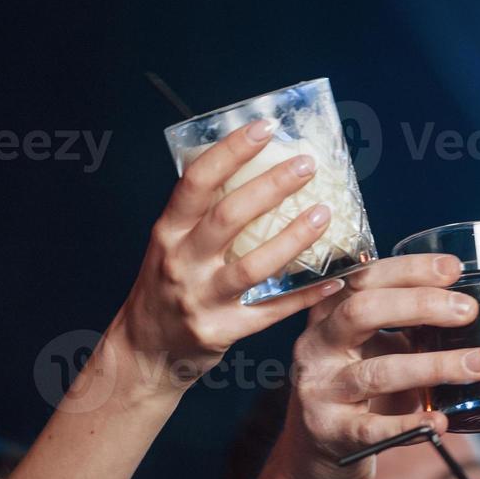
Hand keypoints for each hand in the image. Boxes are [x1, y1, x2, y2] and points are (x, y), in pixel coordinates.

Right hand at [111, 119, 344, 397]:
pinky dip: (306, 295)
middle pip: (230, 216)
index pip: (197, 181)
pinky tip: (335, 278)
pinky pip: (272, 310)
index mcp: (167, 232)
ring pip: (255, 265)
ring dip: (295, 238)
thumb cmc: (165, 287)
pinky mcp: (222, 331)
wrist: (145, 351)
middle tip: (308, 166)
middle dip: (273, 186)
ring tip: (325, 214)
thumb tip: (254, 168)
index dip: (231, 150)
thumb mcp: (169, 244)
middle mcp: (181, 262)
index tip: (265, 127)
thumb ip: (202, 215)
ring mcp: (201, 299)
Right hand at [272, 254, 479, 478]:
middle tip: (467, 310)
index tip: (453, 269)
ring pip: (376, 372)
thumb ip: (404, 326)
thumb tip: (465, 307)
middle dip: (420, 305)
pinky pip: (372, 428)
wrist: (315, 451)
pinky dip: (410, 425)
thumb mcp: (370, 347)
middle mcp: (317, 346)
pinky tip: (439, 421)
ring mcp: (320, 390)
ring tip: (477, 364)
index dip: (408, 269)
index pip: (364, 278)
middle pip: (361, 311)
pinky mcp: (330, 432)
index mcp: (328, 314)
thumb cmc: (354, 389)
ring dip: (433, 366)